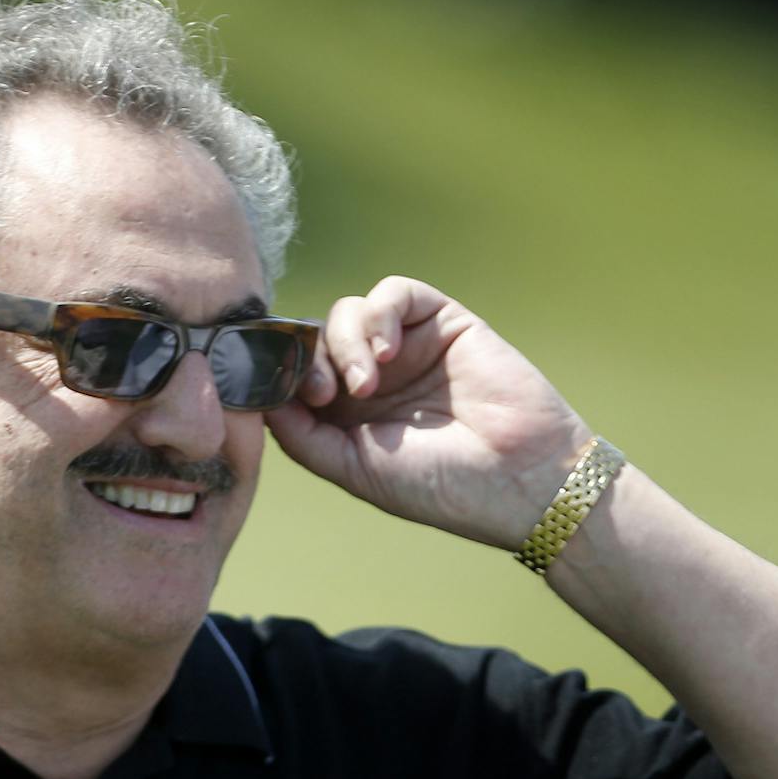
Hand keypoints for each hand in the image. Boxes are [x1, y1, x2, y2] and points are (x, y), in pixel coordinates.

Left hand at [265, 276, 592, 548]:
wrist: (520, 480)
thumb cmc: (443, 486)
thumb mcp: (356, 468)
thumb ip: (302, 435)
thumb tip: (258, 396)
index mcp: (350, 415)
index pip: (297, 371)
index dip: (278, 371)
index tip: (275, 392)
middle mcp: (376, 376)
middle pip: (314, 337)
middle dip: (307, 358)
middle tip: (322, 392)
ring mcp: (410, 347)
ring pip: (348, 312)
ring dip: (344, 342)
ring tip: (368, 384)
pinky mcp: (443, 322)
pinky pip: (395, 292)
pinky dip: (380, 314)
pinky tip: (388, 353)